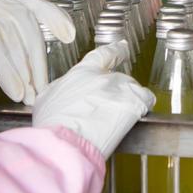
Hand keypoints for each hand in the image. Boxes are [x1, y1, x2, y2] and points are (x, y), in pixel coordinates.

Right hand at [32, 43, 155, 158]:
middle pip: (118, 78)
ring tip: (113, 119)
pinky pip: (146, 100)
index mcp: (82, 72)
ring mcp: (121, 89)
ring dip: (126, 101)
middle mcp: (104, 77)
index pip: (103, 55)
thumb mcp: (47, 100)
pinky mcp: (135, 104)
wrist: (67, 144)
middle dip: (114, 92)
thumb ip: (60, 90)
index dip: (114, 51)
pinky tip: (132, 118)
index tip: (121, 47)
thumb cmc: (53, 126)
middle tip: (105, 109)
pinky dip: (142, 106)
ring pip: (132, 89)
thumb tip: (65, 93)